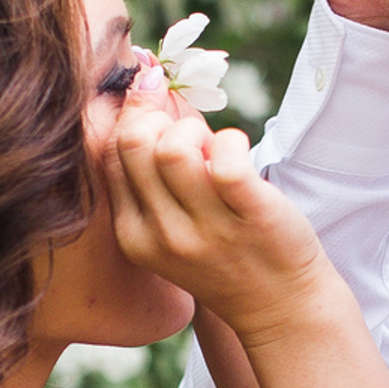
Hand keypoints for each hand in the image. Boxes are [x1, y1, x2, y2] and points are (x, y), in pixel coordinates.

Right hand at [108, 96, 330, 347]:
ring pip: (173, 148)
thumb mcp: (173, 222)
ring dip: (195, 131)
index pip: (109, 154)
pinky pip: (225, 157)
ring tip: (213, 147)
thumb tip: (145, 82)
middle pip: (133, 143)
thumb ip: (154, 166)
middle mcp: (162, 236)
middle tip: (189, 133)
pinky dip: (231, 141)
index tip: (155, 103)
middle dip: (159, 118)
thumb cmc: (226, 253)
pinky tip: (239, 151)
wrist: (279, 306)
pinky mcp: (249, 215)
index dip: (131, 116)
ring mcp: (205, 229)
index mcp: (133, 235)